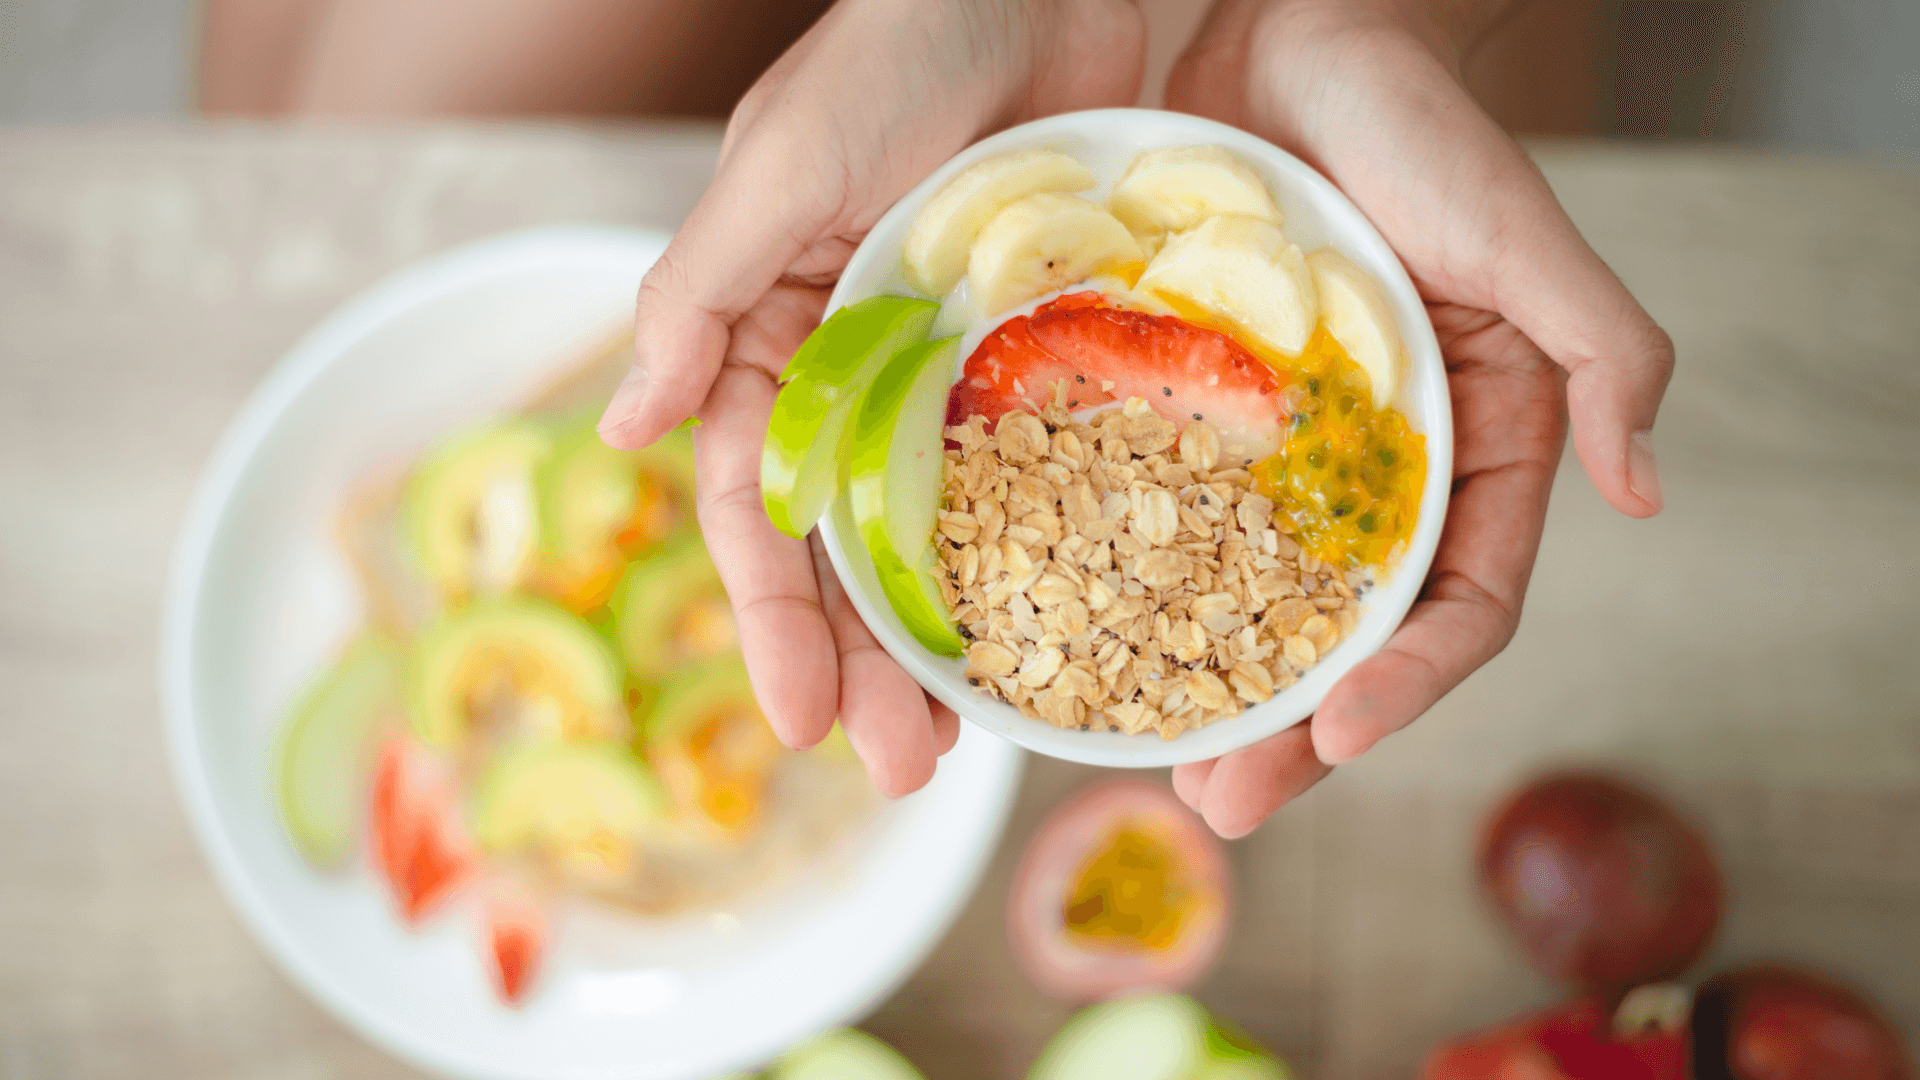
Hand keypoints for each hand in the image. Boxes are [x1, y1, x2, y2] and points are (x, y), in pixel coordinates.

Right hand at [598, 0, 1146, 795]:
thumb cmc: (904, 37)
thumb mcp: (783, 162)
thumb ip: (702, 292)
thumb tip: (616, 431)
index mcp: (775, 329)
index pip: (756, 500)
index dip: (772, 616)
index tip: (800, 725)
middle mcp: (860, 363)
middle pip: (847, 543)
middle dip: (860, 661)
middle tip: (899, 772)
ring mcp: (957, 365)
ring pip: (943, 527)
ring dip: (947, 634)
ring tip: (969, 743)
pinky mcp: (1047, 349)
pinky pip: (1042, 470)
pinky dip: (1047, 550)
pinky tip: (1072, 628)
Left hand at [1164, 0, 1673, 835]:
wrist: (1268, 32)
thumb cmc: (1404, 124)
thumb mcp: (1520, 232)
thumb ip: (1603, 349)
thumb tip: (1646, 491)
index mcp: (1466, 445)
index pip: (1457, 598)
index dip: (1411, 681)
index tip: (1344, 737)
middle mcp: (1368, 467)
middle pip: (1338, 632)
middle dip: (1291, 728)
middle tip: (1223, 803)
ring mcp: (1269, 449)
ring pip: (1241, 598)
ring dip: (1206, 690)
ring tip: (1153, 769)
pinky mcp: (1182, 413)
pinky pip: (1154, 517)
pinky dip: (1131, 589)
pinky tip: (1080, 645)